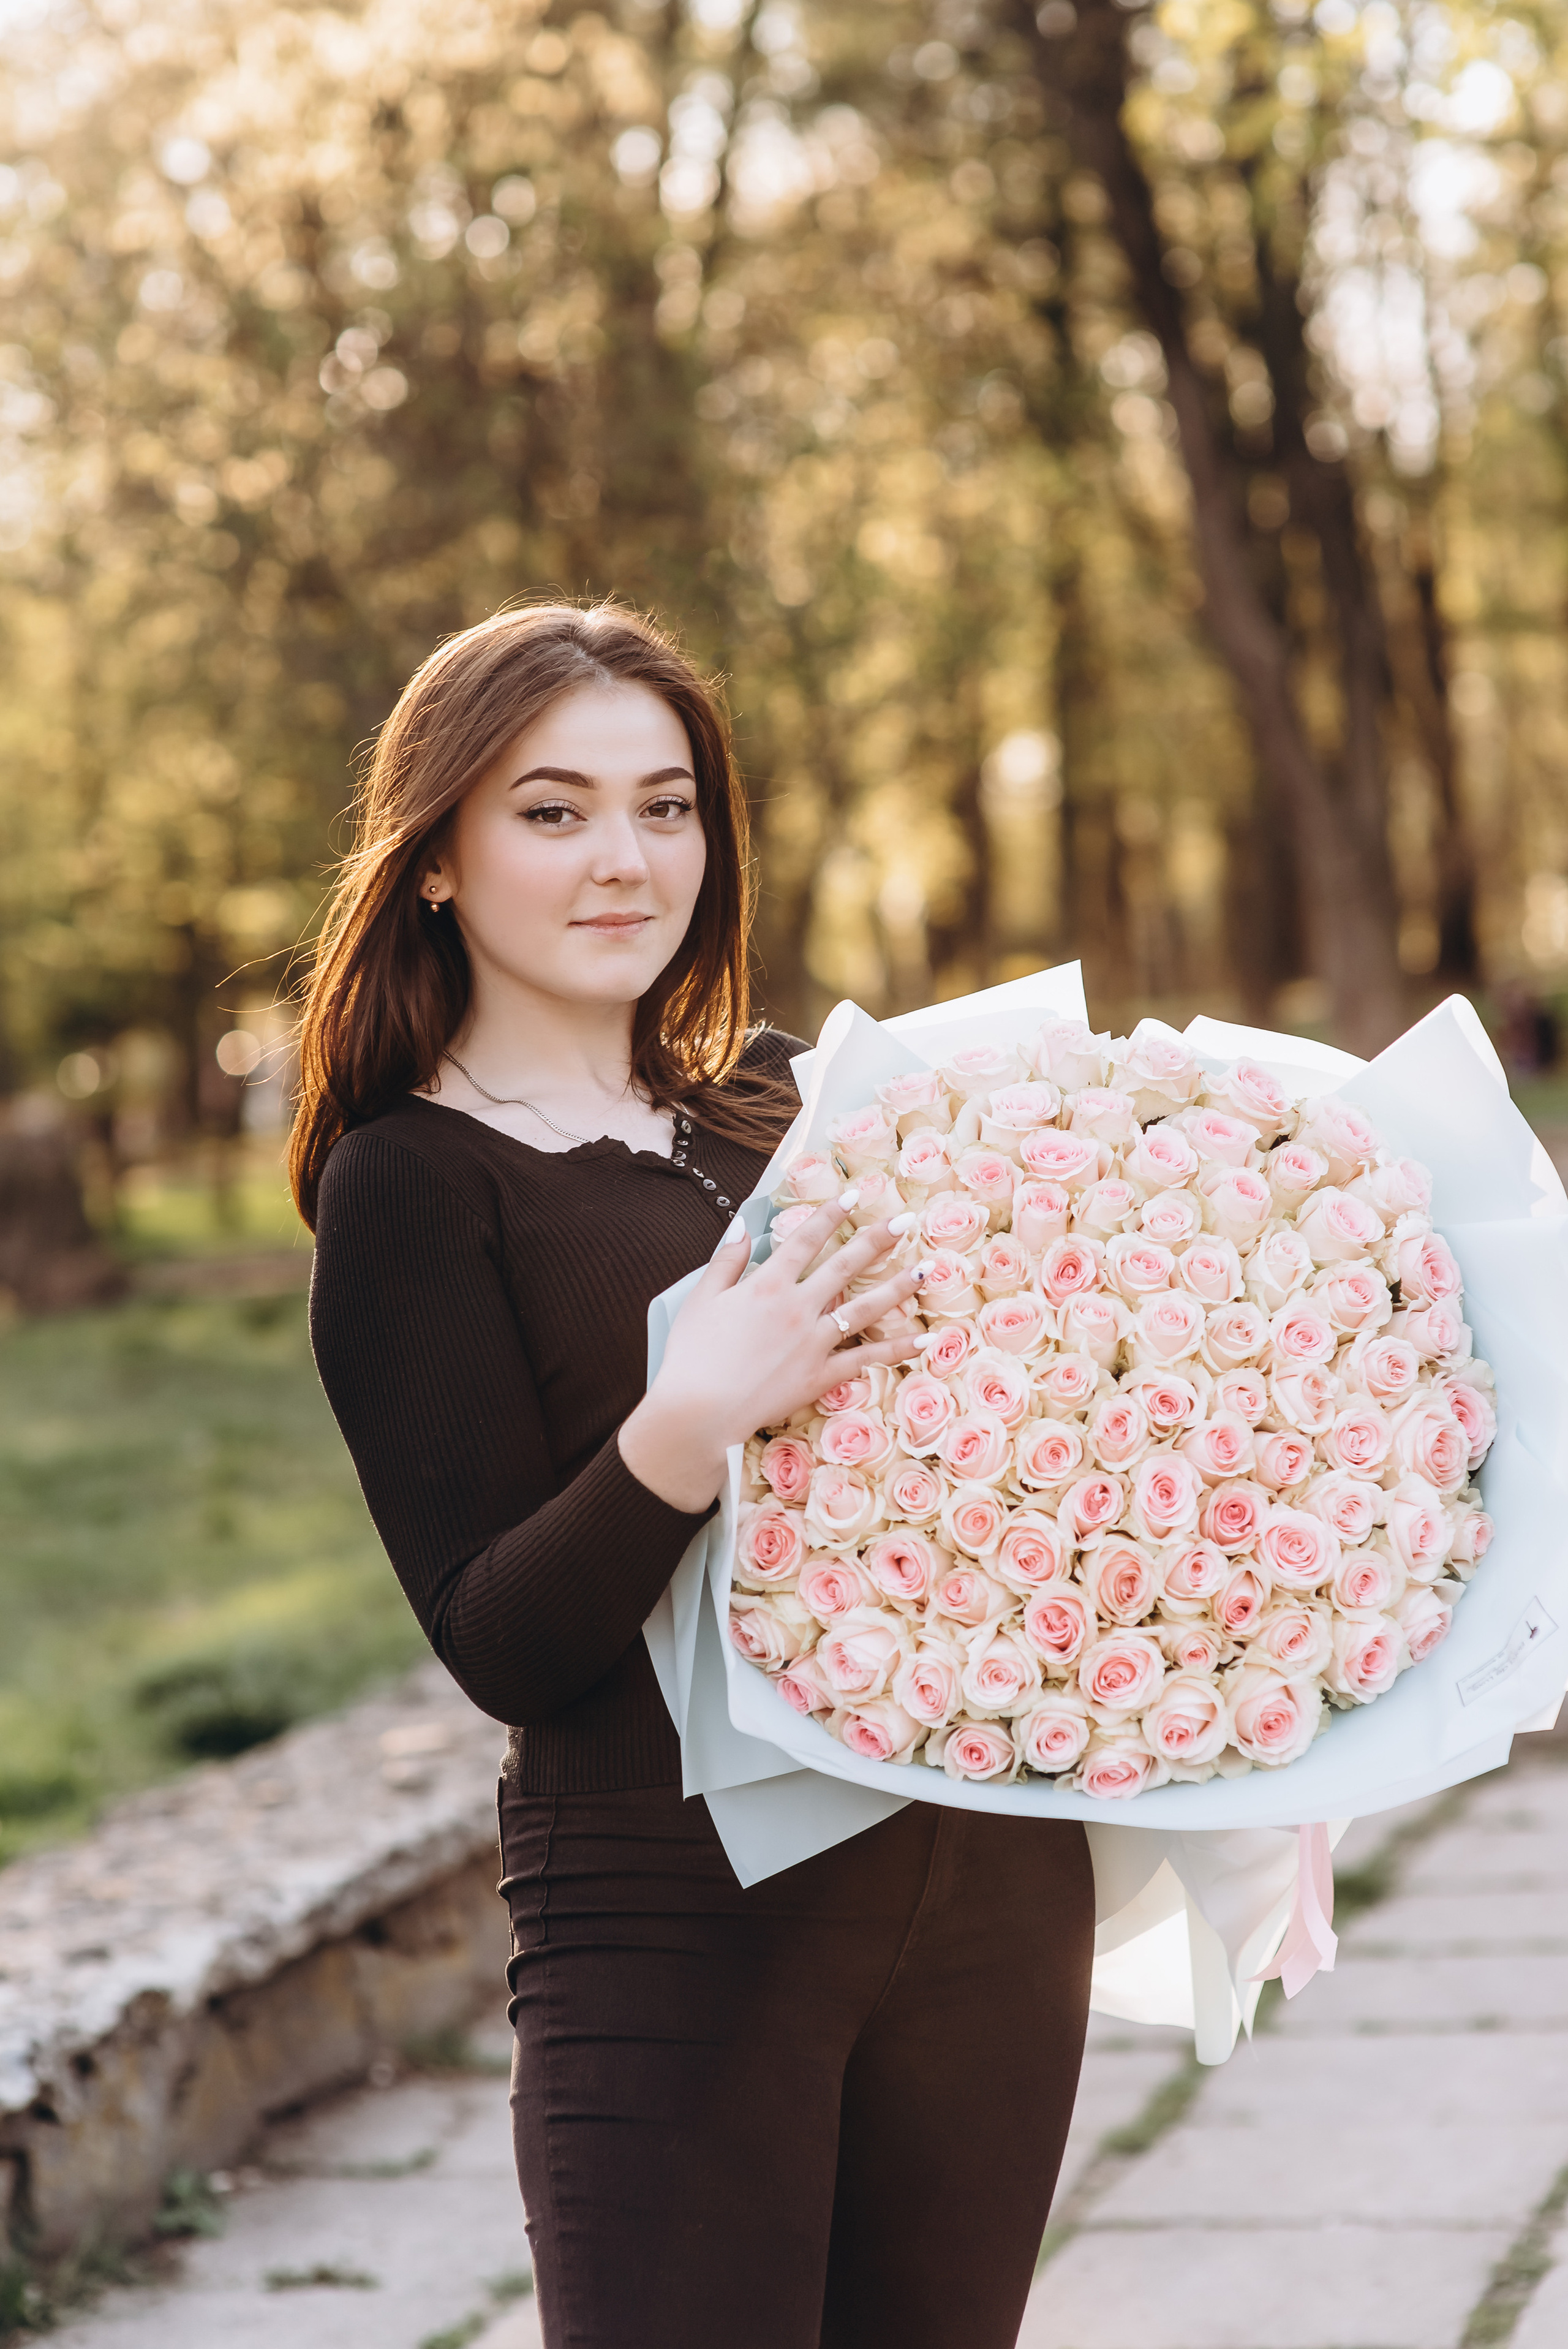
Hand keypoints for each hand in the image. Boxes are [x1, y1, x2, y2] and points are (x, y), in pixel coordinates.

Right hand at [618, 1196, 925, 1512]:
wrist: (699, 1410)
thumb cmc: (691, 1356)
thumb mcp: (701, 1300)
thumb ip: (725, 1261)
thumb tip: (741, 1226)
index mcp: (767, 1285)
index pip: (805, 1239)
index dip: (829, 1214)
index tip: (853, 1195)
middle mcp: (798, 1307)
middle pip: (845, 1266)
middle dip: (877, 1239)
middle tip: (906, 1221)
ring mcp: (814, 1342)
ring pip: (865, 1308)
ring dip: (898, 1287)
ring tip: (925, 1270)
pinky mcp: (821, 1375)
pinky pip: (866, 1359)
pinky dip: (898, 1349)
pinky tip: (925, 1339)